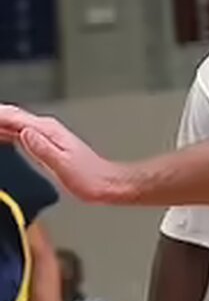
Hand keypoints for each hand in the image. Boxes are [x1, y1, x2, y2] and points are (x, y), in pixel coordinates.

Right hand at [0, 107, 128, 202]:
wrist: (107, 184)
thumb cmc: (90, 178)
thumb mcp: (64, 165)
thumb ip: (43, 149)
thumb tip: (25, 132)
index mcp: (48, 131)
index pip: (12, 117)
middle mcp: (46, 129)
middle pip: (10, 116)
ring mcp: (47, 135)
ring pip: (13, 123)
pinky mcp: (47, 144)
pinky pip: (19, 132)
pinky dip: (5, 131)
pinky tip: (0, 135)